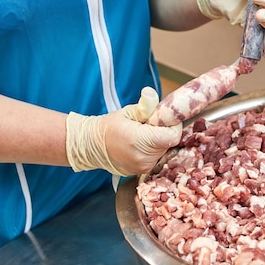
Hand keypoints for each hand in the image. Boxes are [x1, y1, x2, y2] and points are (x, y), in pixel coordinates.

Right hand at [66, 87, 181, 175]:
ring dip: (158, 141)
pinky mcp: (141, 171)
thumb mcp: (127, 112)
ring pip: (163, 150)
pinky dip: (152, 150)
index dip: (172, 125)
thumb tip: (151, 93)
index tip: (164, 118)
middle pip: (169, 143)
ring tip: (143, 134)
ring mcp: (142, 167)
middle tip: (149, 124)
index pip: (173, 136)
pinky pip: (155, 158)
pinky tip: (140, 144)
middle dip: (164, 131)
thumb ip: (144, 105)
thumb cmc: (109, 126)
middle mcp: (143, 158)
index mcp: (141, 141)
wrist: (92, 145)